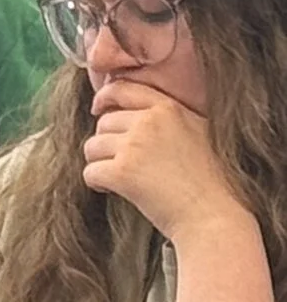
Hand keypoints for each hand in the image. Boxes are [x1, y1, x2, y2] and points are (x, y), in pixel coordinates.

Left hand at [85, 79, 254, 246]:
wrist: (212, 212)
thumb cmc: (209, 179)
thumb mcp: (198, 130)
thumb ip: (170, 118)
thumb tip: (135, 115)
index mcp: (169, 108)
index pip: (123, 89)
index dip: (105, 97)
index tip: (98, 108)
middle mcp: (149, 122)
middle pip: (103, 123)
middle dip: (107, 143)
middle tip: (125, 163)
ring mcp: (134, 145)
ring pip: (92, 147)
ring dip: (101, 163)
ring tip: (124, 179)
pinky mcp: (121, 172)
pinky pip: (89, 172)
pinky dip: (98, 184)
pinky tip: (116, 191)